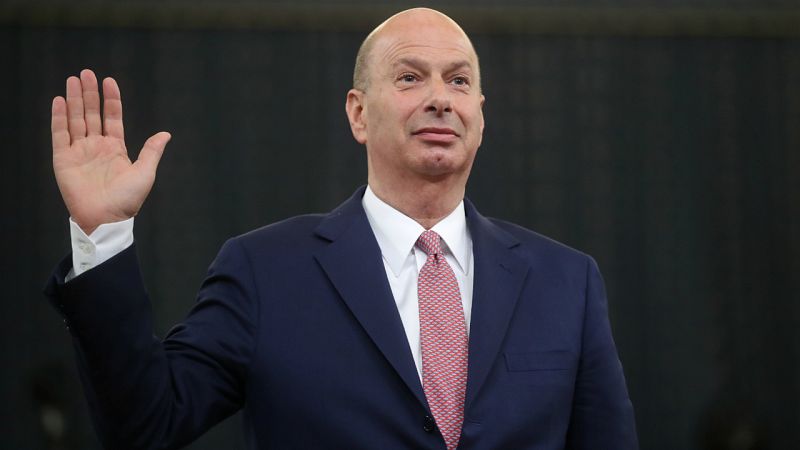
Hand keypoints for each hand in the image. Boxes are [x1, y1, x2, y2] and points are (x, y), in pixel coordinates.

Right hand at [51, 69, 170, 234]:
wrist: (107, 219)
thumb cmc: (127, 200)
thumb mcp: (145, 172)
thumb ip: (151, 151)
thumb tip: (166, 133)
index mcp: (115, 148)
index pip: (112, 117)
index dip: (111, 100)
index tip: (109, 81)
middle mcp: (96, 147)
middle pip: (91, 114)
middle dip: (89, 94)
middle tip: (86, 73)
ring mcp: (79, 152)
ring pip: (75, 119)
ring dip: (74, 100)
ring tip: (73, 80)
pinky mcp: (64, 160)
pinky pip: (60, 134)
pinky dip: (59, 118)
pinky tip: (60, 101)